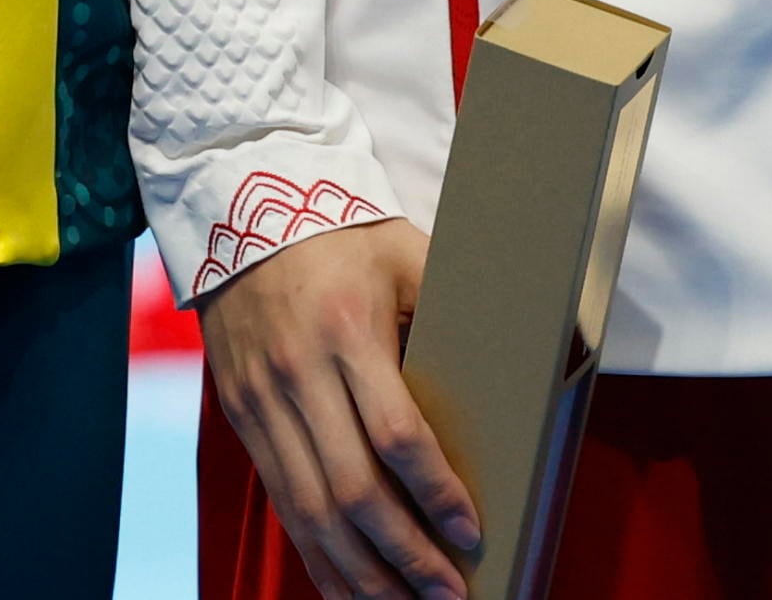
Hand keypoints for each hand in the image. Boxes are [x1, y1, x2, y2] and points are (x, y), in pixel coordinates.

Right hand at [200, 219, 479, 599]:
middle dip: (403, 554)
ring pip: (310, 513)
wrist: (243, 211)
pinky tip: (349, 590)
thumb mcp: (407, 254)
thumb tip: (528, 351)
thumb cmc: (344, 235)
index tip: (471, 531)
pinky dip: (316, 557)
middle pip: (350, 490)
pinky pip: (281, 504)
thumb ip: (452, 309)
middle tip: (449, 593)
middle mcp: (298, 375)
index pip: (394, 432)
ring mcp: (263, 403)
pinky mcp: (243, 420)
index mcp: (347, 331)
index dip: (434, 491)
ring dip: (360, 573)